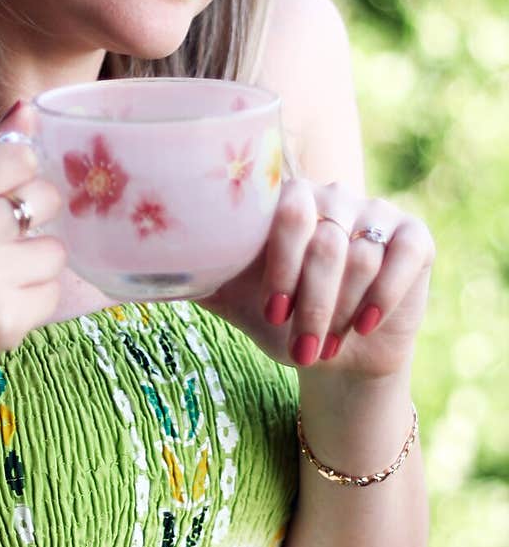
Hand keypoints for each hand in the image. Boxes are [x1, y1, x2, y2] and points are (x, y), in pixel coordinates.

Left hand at [199, 178, 435, 378]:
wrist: (335, 351)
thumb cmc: (279, 318)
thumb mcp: (232, 300)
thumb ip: (194, 278)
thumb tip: (132, 273)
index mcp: (286, 199)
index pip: (286, 212)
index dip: (280, 265)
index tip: (272, 312)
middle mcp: (333, 195)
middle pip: (324, 241)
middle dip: (311, 302)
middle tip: (299, 346)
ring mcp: (376, 212)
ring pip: (361, 258)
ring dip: (340, 312)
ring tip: (322, 349)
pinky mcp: (415, 237)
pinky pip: (403, 257)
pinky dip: (382, 296)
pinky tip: (363, 326)